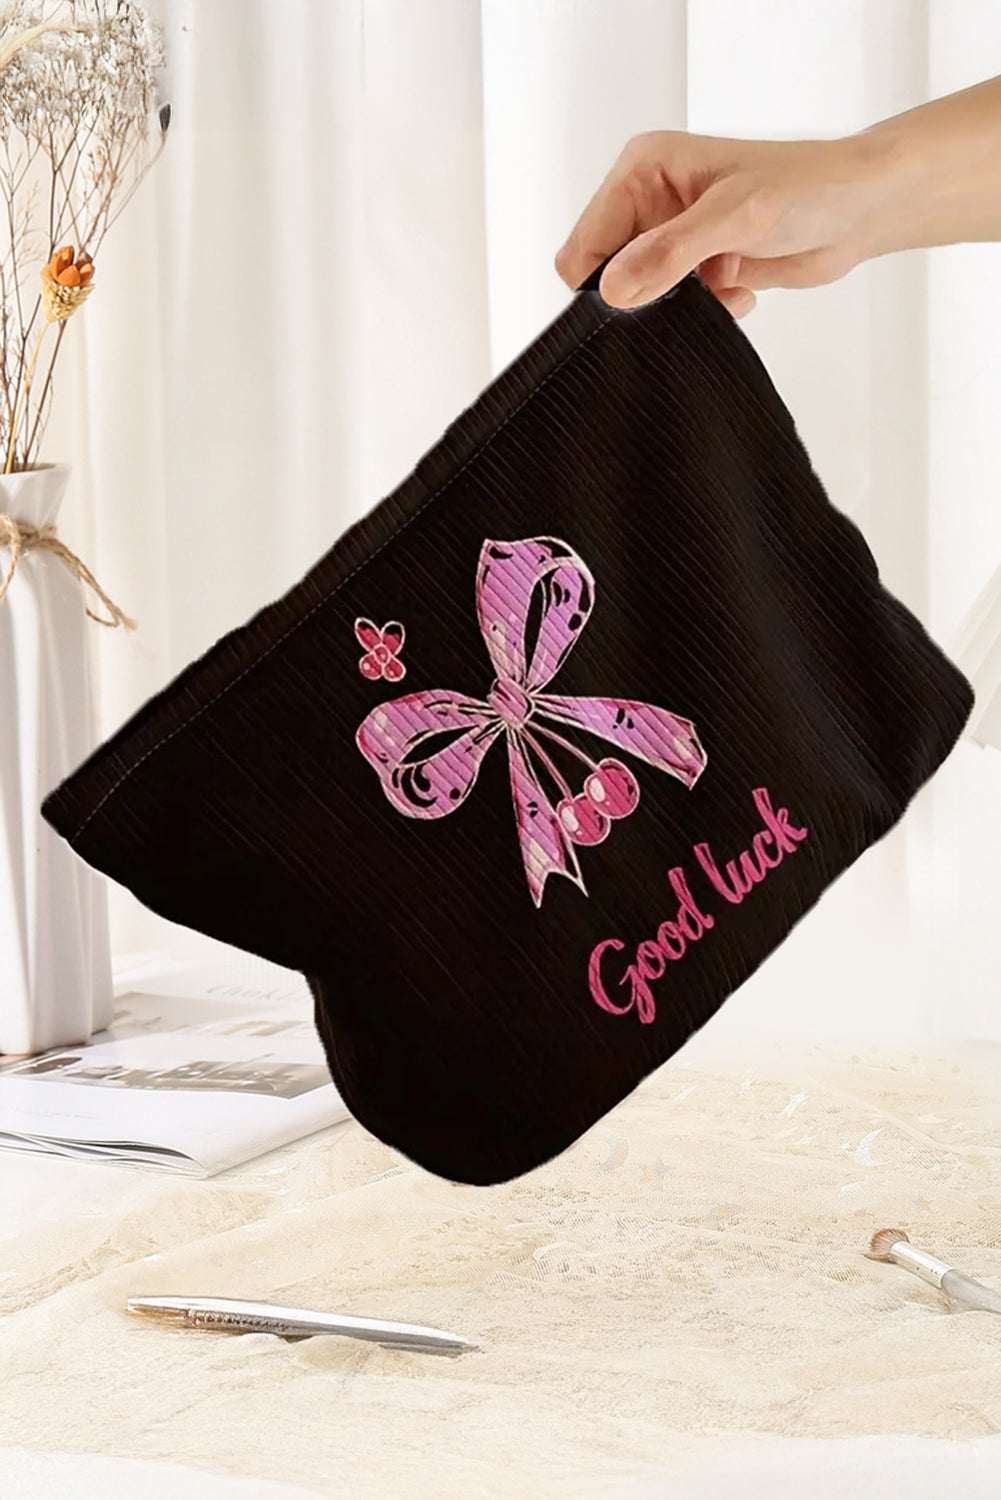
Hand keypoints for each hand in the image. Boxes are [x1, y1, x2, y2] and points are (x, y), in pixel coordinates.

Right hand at [555, 128, 899, 316]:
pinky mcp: (696, 267)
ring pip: (640, 296)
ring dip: (678, 305)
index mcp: (643, 168)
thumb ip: (669, 254)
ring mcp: (673, 236)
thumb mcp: (734, 217)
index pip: (586, 243)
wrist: (860, 210)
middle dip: (644, 295)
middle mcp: (650, 200)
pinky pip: (674, 309)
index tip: (646, 296)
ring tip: (721, 284)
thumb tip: (612, 290)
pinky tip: (739, 290)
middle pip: (607, 273)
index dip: (605, 280)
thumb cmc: (808, 188)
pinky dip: (706, 310)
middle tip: (691, 288)